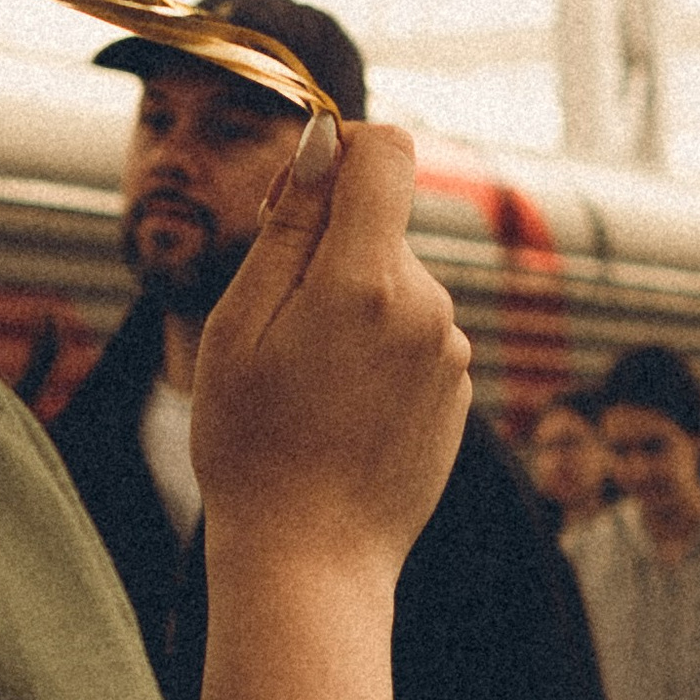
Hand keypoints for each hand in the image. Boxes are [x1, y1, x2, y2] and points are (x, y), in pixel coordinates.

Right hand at [189, 118, 470, 575]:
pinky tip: (342, 413)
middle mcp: (427, 306)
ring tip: (307, 385)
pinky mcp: (460, 392)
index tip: (299, 195)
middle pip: (383, 227)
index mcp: (366, 280)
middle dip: (331, 248)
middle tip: (274, 324)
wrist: (311, 560)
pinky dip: (379, 354)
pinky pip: (414, 338)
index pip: (387, 151)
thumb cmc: (253, 445)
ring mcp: (451, 352)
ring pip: (396, 287)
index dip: (343, 150)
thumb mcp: (240, 324)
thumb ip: (289, 225)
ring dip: (354, 308)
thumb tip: (326, 140)